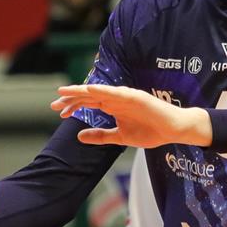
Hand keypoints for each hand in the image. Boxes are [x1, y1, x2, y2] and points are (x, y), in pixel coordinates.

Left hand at [51, 84, 210, 147]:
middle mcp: (116, 99)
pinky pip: (117, 92)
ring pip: (100, 91)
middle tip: (54, 104)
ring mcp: (126, 96)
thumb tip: (79, 136)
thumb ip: (101, 136)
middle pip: (89, 96)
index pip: (88, 103)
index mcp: (112, 106)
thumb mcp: (120, 137)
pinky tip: (91, 89)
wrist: (172, 131)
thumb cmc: (149, 131)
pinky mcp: (136, 97)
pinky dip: (104, 90)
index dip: (73, 106)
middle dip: (71, 99)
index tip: (58, 111)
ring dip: (82, 91)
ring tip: (66, 92)